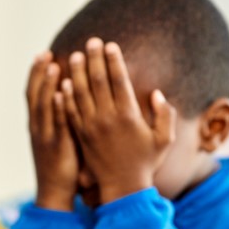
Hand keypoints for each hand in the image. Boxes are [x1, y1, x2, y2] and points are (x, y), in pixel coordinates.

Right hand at [27, 52, 78, 210]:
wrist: (54, 194)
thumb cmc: (61, 167)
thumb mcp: (58, 140)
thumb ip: (62, 119)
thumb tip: (71, 99)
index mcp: (38, 125)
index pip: (34, 94)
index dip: (37, 74)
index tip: (43, 54)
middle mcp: (38, 128)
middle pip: (35, 94)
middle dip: (39, 73)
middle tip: (45, 52)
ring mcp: (46, 137)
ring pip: (44, 106)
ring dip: (48, 85)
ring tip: (53, 66)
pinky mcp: (58, 147)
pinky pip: (58, 123)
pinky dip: (59, 107)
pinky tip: (64, 93)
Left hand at [61, 38, 175, 204]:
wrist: (122, 187)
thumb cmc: (146, 162)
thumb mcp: (164, 140)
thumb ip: (165, 115)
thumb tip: (157, 93)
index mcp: (128, 117)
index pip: (119, 82)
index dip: (114, 61)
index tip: (110, 45)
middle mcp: (107, 119)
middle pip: (98, 82)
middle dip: (94, 59)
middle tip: (91, 41)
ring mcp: (91, 127)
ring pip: (80, 94)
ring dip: (77, 73)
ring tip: (75, 55)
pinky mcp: (81, 135)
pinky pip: (71, 112)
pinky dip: (66, 97)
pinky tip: (63, 83)